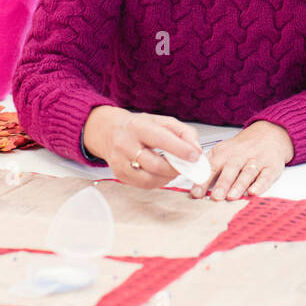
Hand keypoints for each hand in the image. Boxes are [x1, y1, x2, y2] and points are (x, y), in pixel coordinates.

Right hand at [84, 105, 201, 189]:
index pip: (161, 139)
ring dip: (168, 177)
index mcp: (138, 126)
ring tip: (175, 170)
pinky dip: (158, 182)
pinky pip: (144, 185)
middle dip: (176, 168)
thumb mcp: (162, 121)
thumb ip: (183, 132)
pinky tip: (163, 174)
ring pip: (149, 178)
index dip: (180, 149)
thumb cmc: (140, 126)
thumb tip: (196, 150)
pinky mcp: (119, 174)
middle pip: (155, 164)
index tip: (196, 156)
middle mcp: (125, 144)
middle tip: (188, 166)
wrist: (109, 131)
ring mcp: (120, 161)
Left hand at [190, 120, 292, 200]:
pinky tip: (254, 192)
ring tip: (232, 196)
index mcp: (224, 152)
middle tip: (215, 197)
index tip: (196, 193)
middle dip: (222, 183)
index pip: (212, 166)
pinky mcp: (271, 167)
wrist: (269, 134)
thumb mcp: (223, 151)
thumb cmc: (242, 148)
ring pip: (247, 172)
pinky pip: (266, 176)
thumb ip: (209, 165)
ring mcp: (256, 161)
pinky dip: (260, 184)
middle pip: (230, 169)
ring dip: (239, 185)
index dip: (203, 180)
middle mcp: (240, 156)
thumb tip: (192, 183)